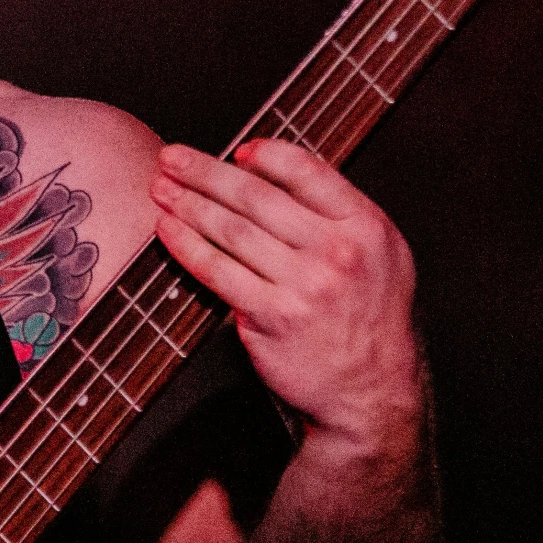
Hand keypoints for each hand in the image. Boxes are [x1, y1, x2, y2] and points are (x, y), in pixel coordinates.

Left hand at [150, 140, 421, 457]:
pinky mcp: (272, 316)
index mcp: (366, 225)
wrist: (371, 391)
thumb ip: (339, 214)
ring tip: (162, 189)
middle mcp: (337, 250)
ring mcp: (304, 284)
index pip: (306, 171)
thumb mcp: (381, 255)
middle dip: (205, 172)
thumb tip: (275, 175)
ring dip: (188, 203)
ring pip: (232, 230)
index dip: (264, 155)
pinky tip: (168, 230)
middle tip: (173, 158)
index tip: (235, 151)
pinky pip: (218, 271)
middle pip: (257, 196)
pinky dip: (187, 245)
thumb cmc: (370, 322)